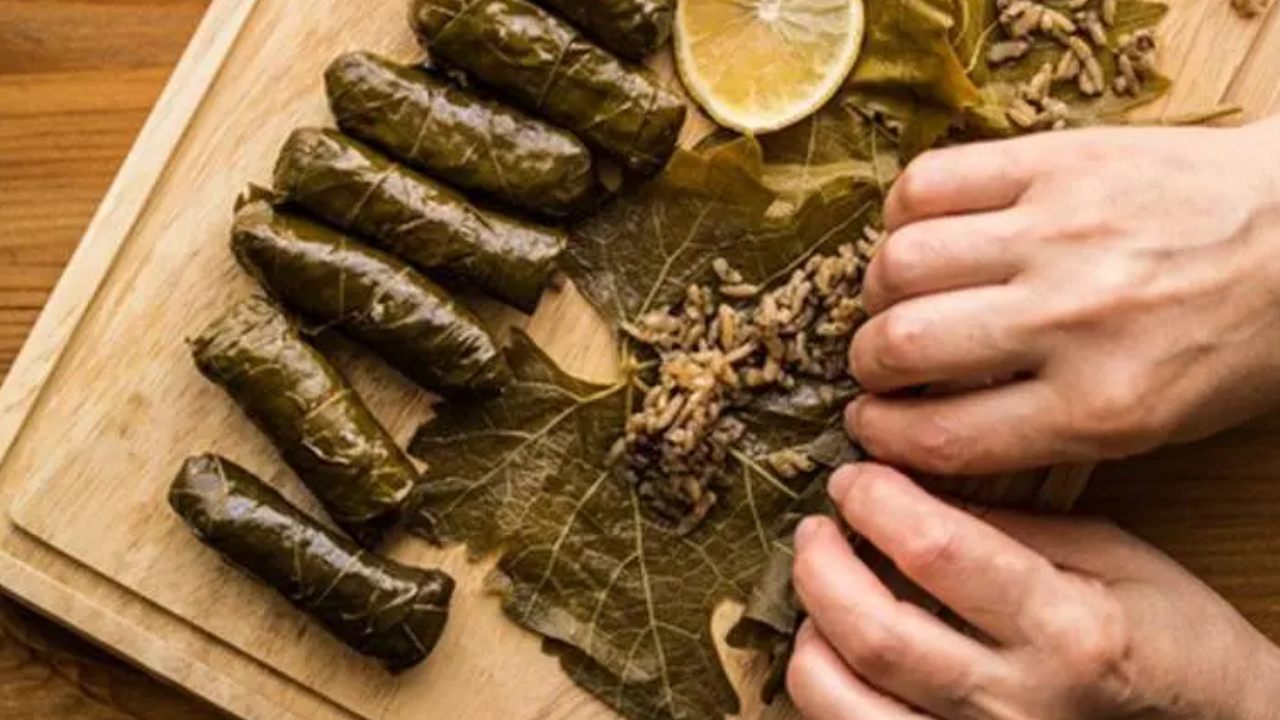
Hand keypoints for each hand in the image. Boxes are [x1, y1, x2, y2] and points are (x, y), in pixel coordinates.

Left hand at [787, 463, 1279, 719]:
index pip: (937, 553)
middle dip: (820, 566)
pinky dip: (831, 697)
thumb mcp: (1117, 558)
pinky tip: (838, 658)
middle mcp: (1017, 705)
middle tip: (815, 530)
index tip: (853, 481)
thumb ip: (1013, 526)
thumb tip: (910, 493)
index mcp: (1068, 631)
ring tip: (818, 598)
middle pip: (874, 632)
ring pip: (846, 707)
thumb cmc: (1174, 644)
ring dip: (811, 641)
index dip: (876, 504)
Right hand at [847, 117, 1279, 473]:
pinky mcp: (1056, 163)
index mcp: (1101, 405)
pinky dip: (904, 212)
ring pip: (901, 261)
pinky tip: (923, 231)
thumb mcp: (1155, 423)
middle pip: (901, 344)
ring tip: (898, 292)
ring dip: (879, 287)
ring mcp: (1058, 232)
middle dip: (868, 362)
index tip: (869, 425)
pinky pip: (930, 183)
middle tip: (878, 359)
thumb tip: (929, 428)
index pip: (940, 435)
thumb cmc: (1235, 336)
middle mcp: (1069, 320)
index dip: (883, 435)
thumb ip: (1043, 433)